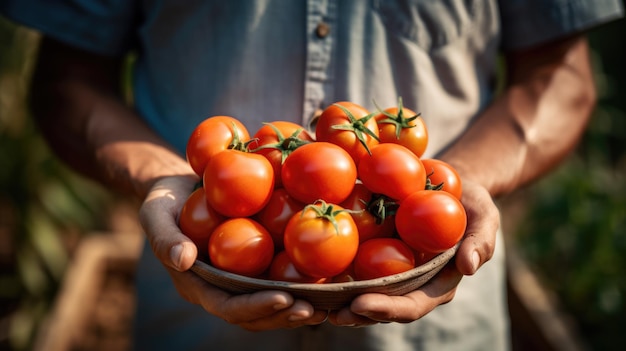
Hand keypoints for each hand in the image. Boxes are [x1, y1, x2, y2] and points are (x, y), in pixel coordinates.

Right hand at [138, 175, 327, 330]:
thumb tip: (183, 258)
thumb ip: (164, 237)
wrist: (182, 188)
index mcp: (199, 285)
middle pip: (256, 314)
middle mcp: (224, 288)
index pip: (228, 305)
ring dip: (299, 305)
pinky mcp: (258, 262)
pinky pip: (281, 276)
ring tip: (327, 303)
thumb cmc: (166, 202)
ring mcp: (243, 277)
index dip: (255, 307)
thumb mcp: (156, 213)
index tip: (283, 296)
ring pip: (272, 301)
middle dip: (283, 314)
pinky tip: (329, 276)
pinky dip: (304, 281)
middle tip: (313, 309)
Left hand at [328, 180, 498, 325]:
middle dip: (356, 313)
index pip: (412, 305)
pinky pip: (352, 263)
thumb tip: (469, 266)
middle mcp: (410, 283)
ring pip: (362, 291)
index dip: (387, 309)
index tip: (361, 304)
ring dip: (339, 299)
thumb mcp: (485, 217)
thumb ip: (481, 241)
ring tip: (312, 301)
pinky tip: (308, 268)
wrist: (448, 182)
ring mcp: (389, 269)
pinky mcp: (373, 252)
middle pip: (382, 307)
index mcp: (436, 283)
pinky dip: (332, 269)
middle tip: (331, 312)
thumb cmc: (469, 203)